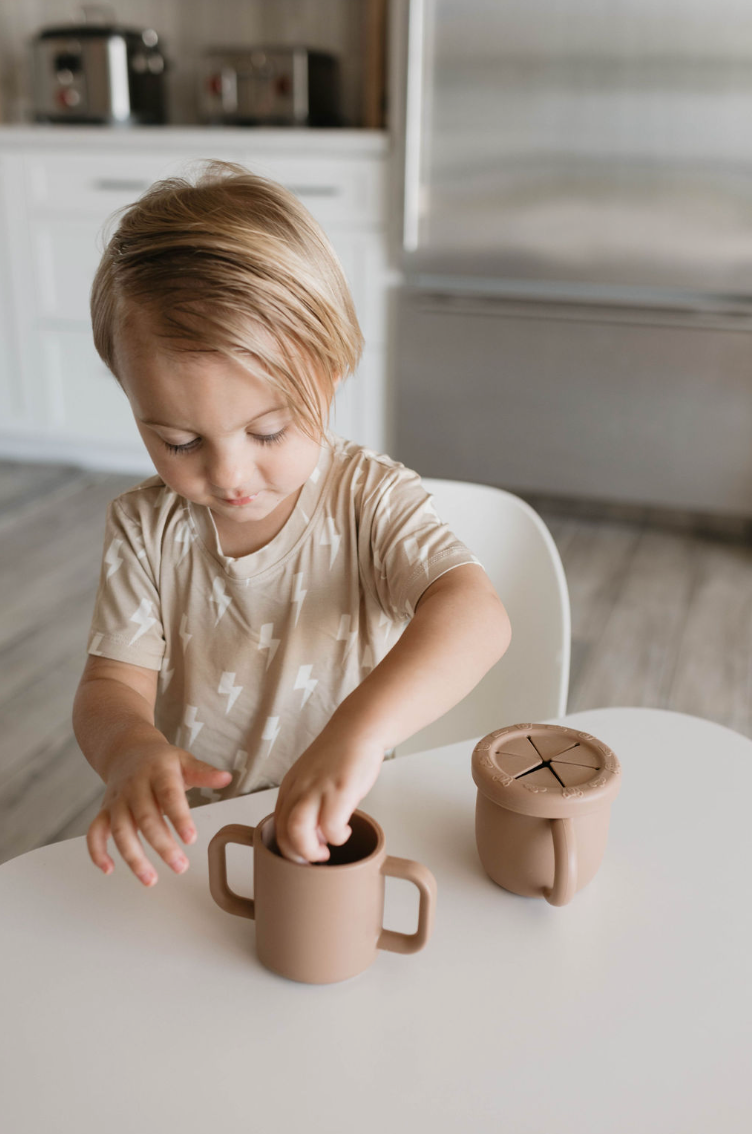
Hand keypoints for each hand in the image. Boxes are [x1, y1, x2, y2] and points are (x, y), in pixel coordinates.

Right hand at [86, 742, 232, 885]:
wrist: (128, 750)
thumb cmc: (160, 761)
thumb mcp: (185, 761)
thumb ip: (204, 773)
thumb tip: (226, 777)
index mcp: (158, 772)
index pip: (169, 795)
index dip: (179, 818)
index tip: (191, 839)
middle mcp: (135, 787)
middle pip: (145, 818)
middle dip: (162, 845)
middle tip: (180, 866)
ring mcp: (117, 800)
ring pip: (120, 830)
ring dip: (133, 857)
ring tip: (150, 879)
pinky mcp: (104, 811)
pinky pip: (95, 832)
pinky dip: (97, 851)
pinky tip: (108, 869)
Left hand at [274, 725, 384, 862]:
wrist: (358, 729)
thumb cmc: (340, 755)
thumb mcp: (314, 779)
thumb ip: (310, 805)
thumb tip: (316, 835)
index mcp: (290, 786)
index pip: (276, 825)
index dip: (287, 847)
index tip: (301, 857)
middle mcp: (299, 788)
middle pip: (284, 831)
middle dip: (296, 855)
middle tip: (313, 859)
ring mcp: (318, 788)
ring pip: (298, 830)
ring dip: (309, 850)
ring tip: (324, 853)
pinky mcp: (340, 789)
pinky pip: (331, 826)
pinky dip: (336, 837)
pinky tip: (345, 831)